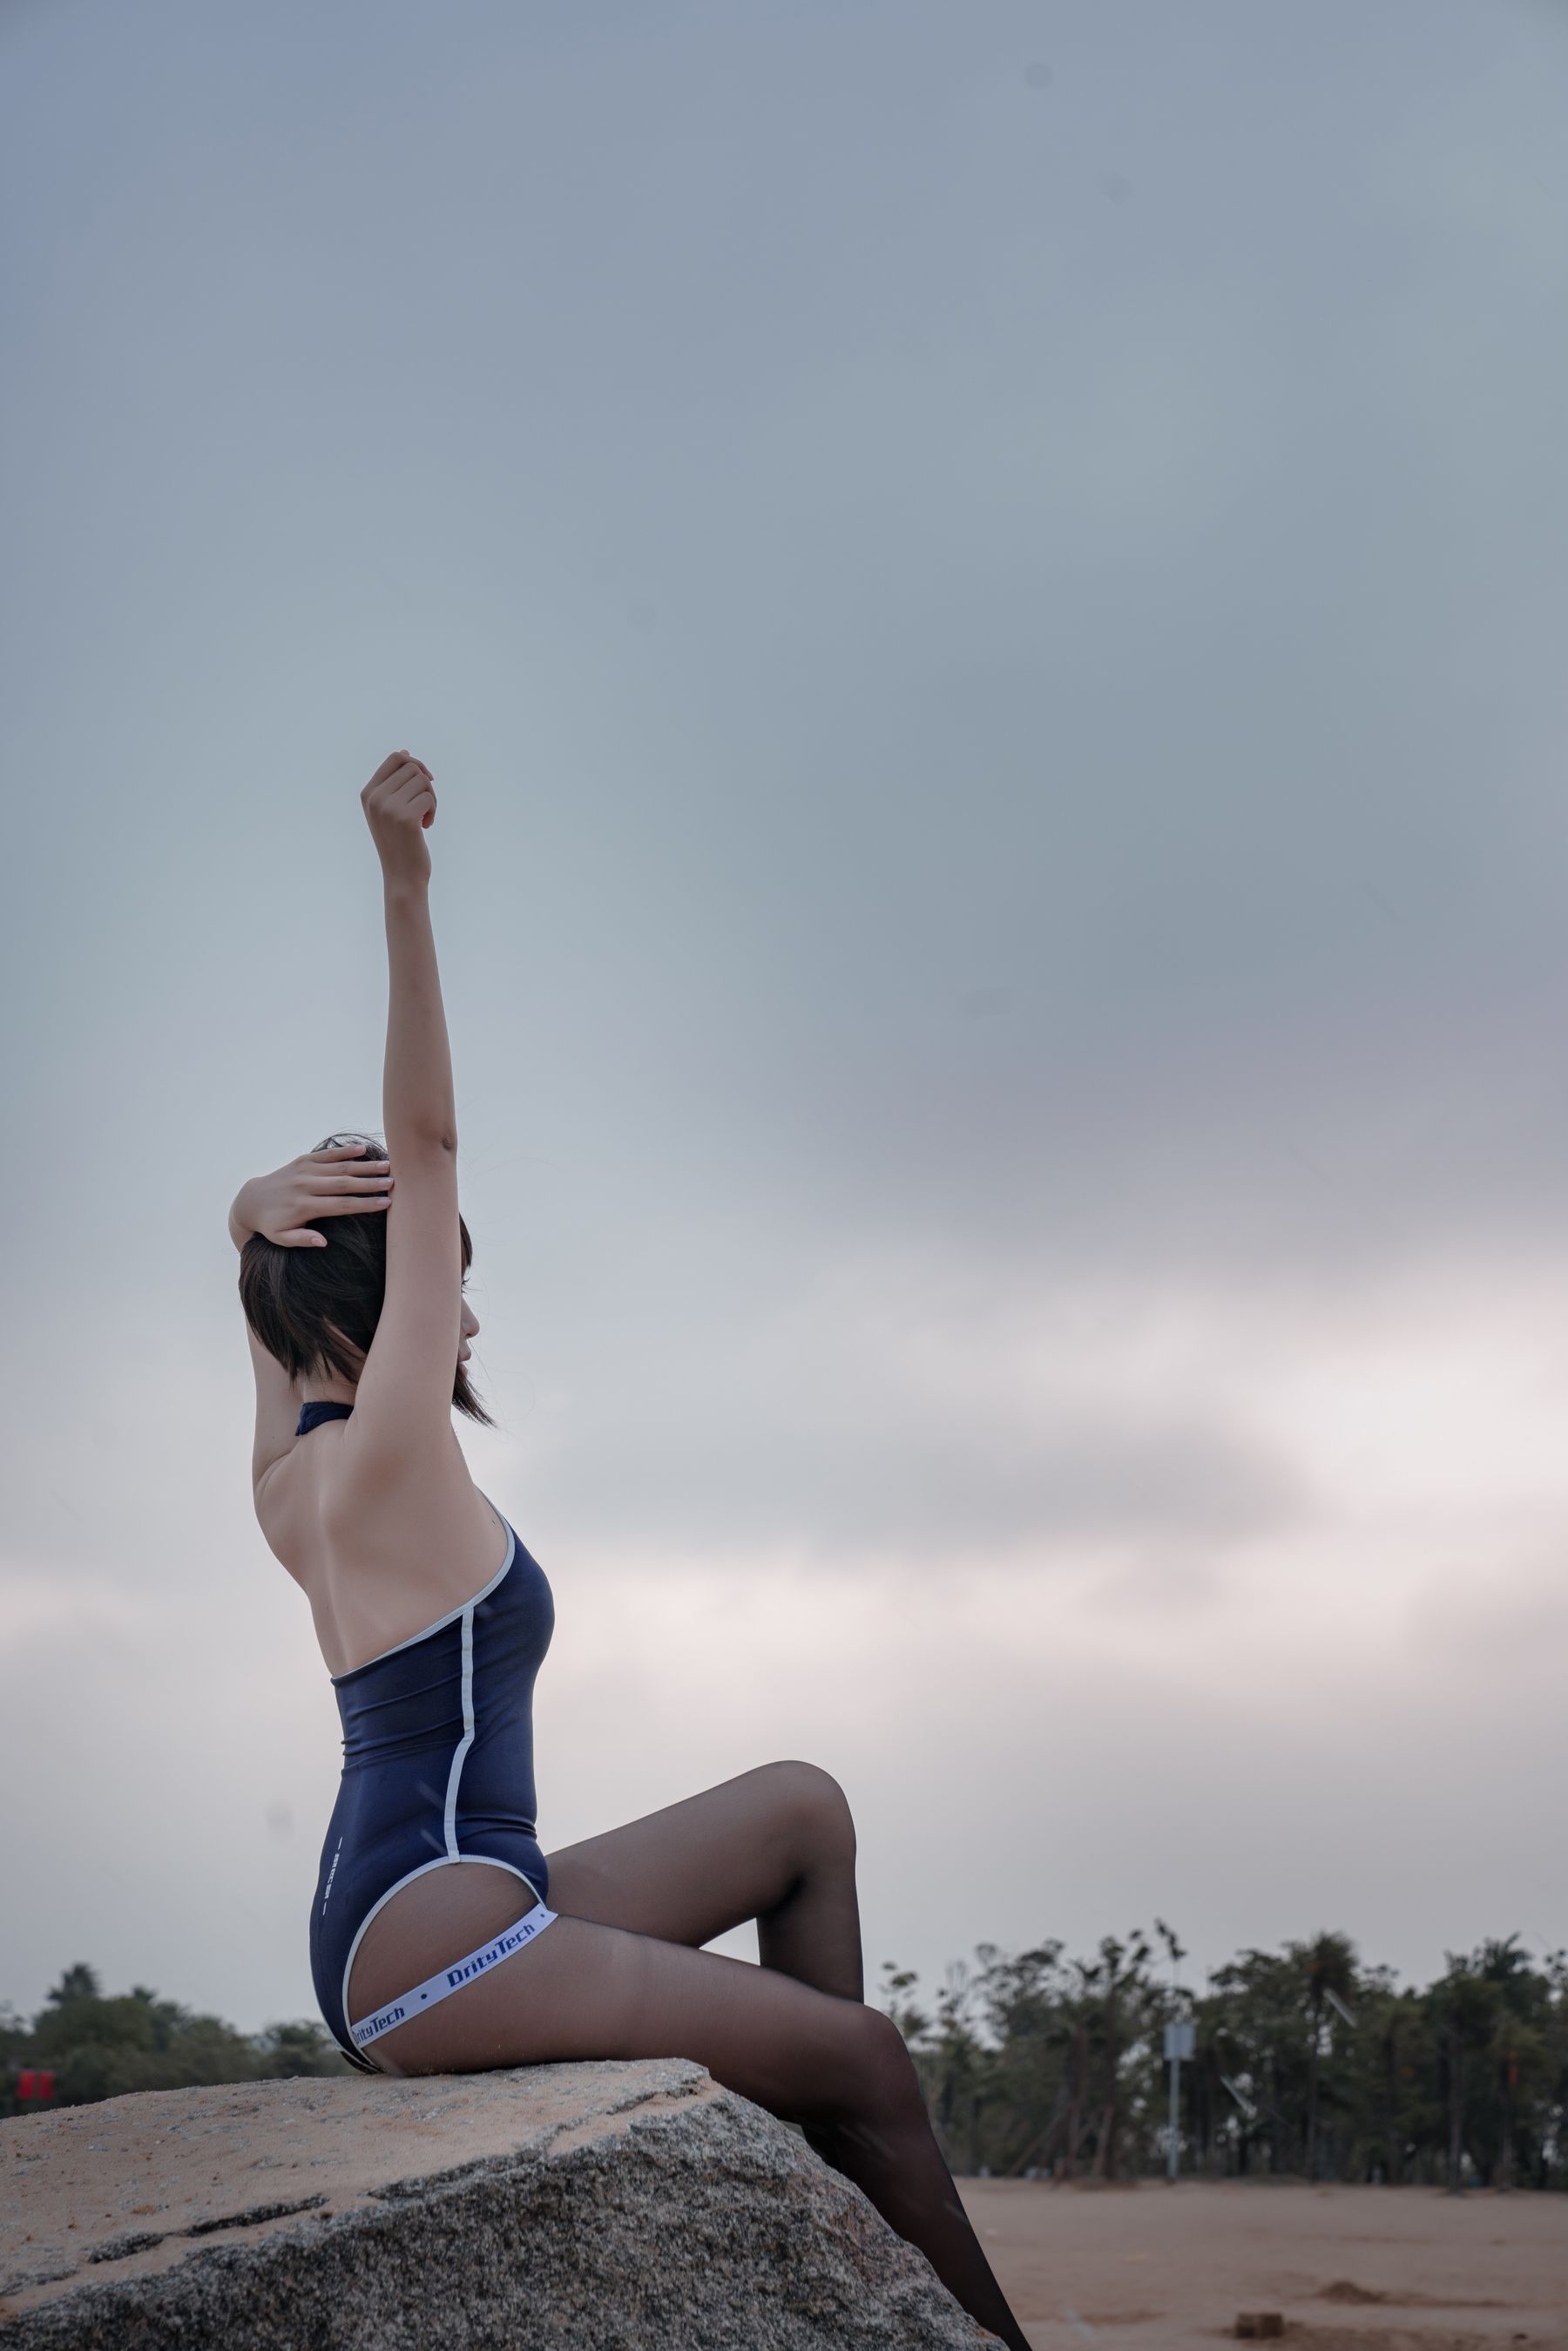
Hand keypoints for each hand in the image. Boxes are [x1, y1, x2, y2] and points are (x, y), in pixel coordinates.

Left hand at [230, 1144, 393, 1249]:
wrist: (251, 1200)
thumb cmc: (271, 1224)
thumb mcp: (282, 1239)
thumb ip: (302, 1240)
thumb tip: (324, 1243)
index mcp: (303, 1207)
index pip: (341, 1205)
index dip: (365, 1204)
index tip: (386, 1203)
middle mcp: (305, 1186)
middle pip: (344, 1183)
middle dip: (370, 1183)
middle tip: (393, 1181)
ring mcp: (304, 1170)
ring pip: (339, 1167)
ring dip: (364, 1166)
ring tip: (386, 1165)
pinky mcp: (302, 1160)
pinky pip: (327, 1154)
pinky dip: (345, 1151)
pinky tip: (363, 1149)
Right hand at [362, 749, 435, 886]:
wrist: (402, 876)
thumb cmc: (399, 842)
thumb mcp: (389, 809)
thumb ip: (393, 783)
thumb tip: (405, 752)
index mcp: (368, 793)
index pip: (395, 758)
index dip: (415, 763)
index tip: (424, 780)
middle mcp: (375, 798)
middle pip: (412, 767)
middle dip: (425, 784)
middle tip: (425, 805)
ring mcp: (388, 808)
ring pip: (423, 781)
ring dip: (430, 798)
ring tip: (424, 817)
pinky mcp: (405, 818)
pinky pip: (429, 798)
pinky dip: (433, 810)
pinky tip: (426, 826)